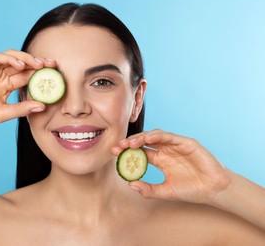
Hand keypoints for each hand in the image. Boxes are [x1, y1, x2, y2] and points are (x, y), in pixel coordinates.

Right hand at [0, 50, 54, 133]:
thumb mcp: (5, 113)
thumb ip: (23, 108)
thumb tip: (43, 106)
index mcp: (6, 86)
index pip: (27, 76)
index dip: (40, 73)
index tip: (55, 74)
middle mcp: (0, 76)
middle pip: (22, 64)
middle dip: (38, 63)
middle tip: (52, 64)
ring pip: (12, 57)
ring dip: (26, 58)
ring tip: (39, 64)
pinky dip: (10, 59)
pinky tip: (21, 65)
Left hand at [111, 129, 231, 204]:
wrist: (213, 190)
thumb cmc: (191, 190)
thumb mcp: (165, 191)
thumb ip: (148, 189)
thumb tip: (130, 184)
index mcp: (160, 160)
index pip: (140, 152)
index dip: (127, 151)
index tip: (114, 152)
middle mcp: (166, 150)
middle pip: (144, 142)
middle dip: (130, 143)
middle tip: (117, 146)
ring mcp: (176, 145)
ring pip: (155, 136)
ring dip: (141, 138)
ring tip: (129, 144)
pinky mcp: (186, 143)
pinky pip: (170, 136)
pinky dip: (158, 136)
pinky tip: (147, 139)